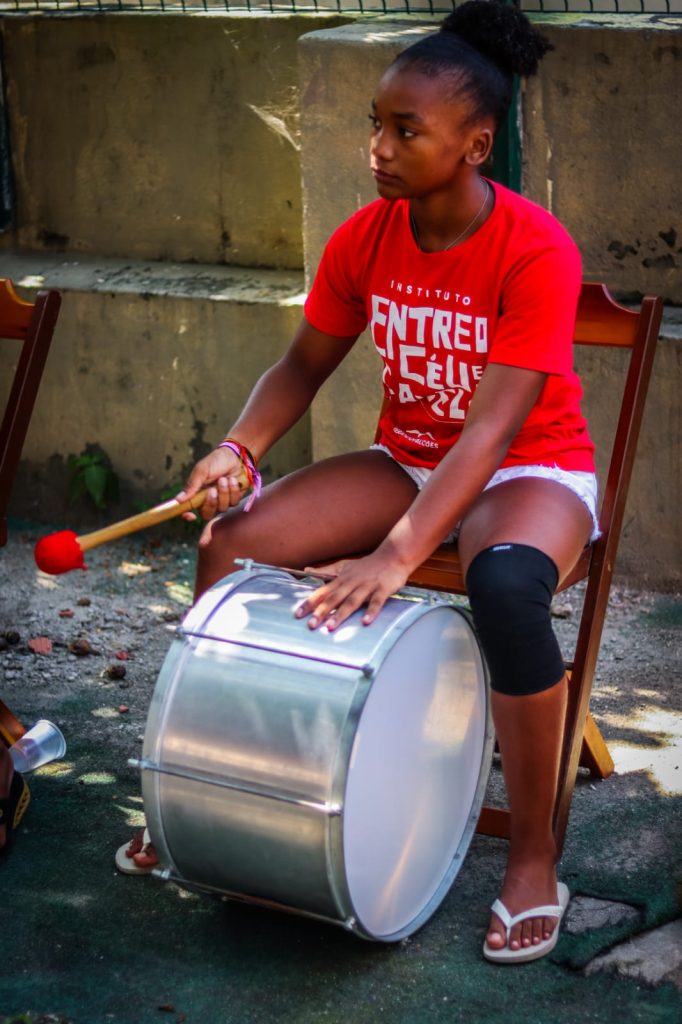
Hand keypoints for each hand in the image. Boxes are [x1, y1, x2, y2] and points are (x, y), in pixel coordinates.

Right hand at [176, 448, 245, 521]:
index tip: (191, 515)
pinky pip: (233, 502)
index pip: (188, 509)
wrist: (236, 457)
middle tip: (213, 490)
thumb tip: (178, 500)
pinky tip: (233, 480)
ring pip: (222, 508)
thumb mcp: (202, 471)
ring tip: (225, 479)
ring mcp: (221, 501)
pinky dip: (233, 490)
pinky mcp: (234, 499)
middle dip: (211, 503)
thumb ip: (192, 486)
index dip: (187, 516)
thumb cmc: (216, 461)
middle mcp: (207, 500)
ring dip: (224, 493)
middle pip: (207, 514)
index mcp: (196, 493)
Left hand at [295, 551, 409, 630]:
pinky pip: (376, 602)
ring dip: (341, 614)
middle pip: (334, 598)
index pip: (322, 592)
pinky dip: (371, 611)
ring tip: (330, 626)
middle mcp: (352, 583)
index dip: (310, 603)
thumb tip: (307, 570)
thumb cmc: (367, 565)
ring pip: (352, 601)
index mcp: (342, 579)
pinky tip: (365, 622)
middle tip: (311, 625)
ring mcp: (367, 586)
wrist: (393, 555)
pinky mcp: (382, 589)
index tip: (298, 614)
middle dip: (322, 611)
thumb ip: (326, 571)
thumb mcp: (344, 566)